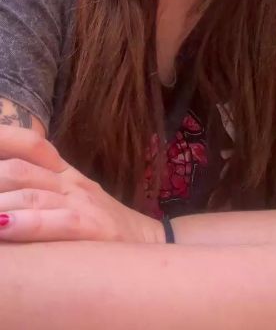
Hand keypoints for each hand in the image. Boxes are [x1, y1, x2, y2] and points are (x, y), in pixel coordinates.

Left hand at [0, 127, 164, 243]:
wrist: (150, 244)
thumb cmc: (104, 228)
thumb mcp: (74, 199)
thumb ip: (43, 186)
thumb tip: (16, 175)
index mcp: (63, 173)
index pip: (29, 146)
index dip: (3, 141)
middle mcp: (69, 182)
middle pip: (19, 169)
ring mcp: (81, 202)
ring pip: (31, 194)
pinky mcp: (92, 227)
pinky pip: (56, 221)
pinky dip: (27, 223)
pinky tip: (5, 227)